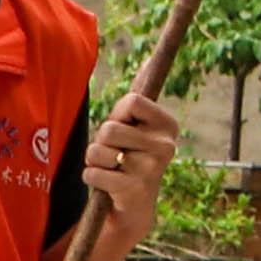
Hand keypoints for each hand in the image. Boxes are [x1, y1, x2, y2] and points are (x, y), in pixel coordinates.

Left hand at [86, 90, 183, 227]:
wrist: (133, 204)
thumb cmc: (128, 155)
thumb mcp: (134, 125)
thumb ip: (136, 98)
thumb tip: (150, 55)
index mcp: (169, 126)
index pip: (133, 101)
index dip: (119, 115)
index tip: (127, 129)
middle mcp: (167, 146)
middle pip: (110, 128)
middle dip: (102, 141)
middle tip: (115, 152)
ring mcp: (152, 168)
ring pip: (98, 150)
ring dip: (95, 159)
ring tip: (111, 167)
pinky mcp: (134, 189)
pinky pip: (92, 173)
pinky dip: (92, 177)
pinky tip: (108, 184)